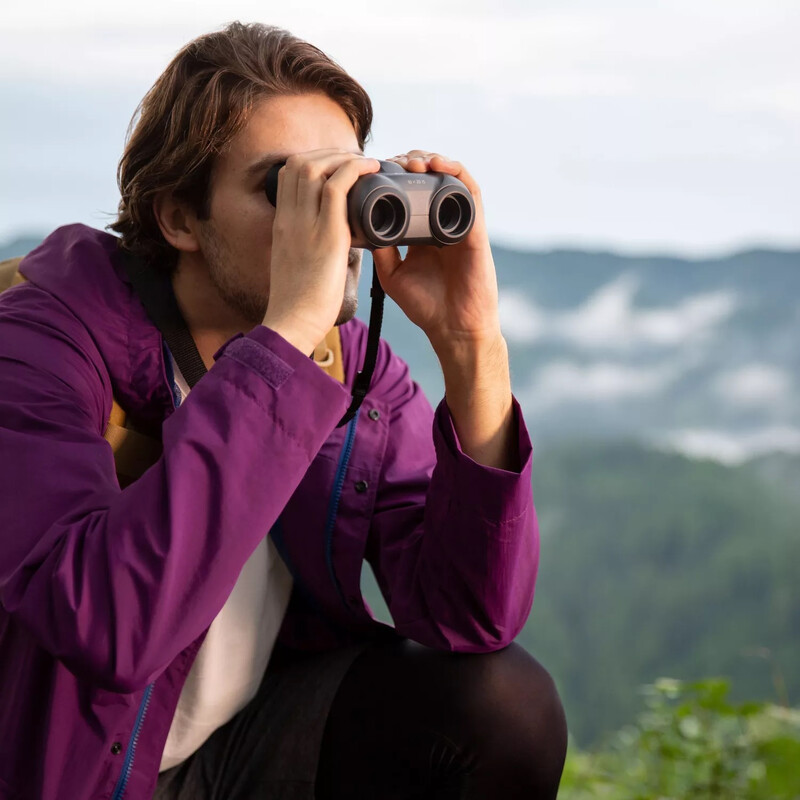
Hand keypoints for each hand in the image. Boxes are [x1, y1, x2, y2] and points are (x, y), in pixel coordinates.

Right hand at [263, 150, 380, 354]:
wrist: (294, 322)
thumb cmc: (300, 303)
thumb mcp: (298, 266)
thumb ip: (311, 247)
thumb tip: (339, 241)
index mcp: (282, 225)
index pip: (288, 175)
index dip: (313, 161)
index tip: (335, 166)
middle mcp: (289, 218)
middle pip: (301, 163)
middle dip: (329, 153)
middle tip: (354, 160)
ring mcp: (305, 224)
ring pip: (316, 167)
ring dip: (343, 157)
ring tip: (365, 163)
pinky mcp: (327, 234)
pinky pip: (337, 186)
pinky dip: (354, 170)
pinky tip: (371, 169)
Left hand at [374, 151, 516, 469]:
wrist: (453, 329)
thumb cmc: (426, 306)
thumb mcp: (392, 275)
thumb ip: (380, 250)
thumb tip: (359, 225)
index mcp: (423, 231)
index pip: (411, 192)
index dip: (397, 175)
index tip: (377, 169)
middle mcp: (442, 223)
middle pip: (430, 179)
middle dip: (412, 162)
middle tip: (394, 161)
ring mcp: (460, 224)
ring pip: (450, 179)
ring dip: (433, 162)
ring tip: (413, 160)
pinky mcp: (476, 229)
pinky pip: (471, 193)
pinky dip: (457, 173)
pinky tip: (440, 165)